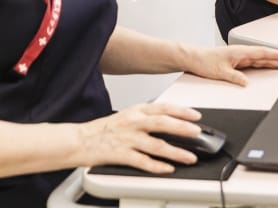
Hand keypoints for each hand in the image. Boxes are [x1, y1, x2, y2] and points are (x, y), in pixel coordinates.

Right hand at [79, 102, 203, 173]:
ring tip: (189, 157)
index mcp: (136, 110)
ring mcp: (128, 139)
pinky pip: (143, 161)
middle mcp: (134, 122)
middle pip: (163, 123)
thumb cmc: (104, 129)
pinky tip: (167, 169)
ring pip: (156, 145)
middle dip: (183, 128)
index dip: (181, 111)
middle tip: (198, 133)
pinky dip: (157, 166)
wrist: (79, 140)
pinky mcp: (121, 155)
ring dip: (176, 152)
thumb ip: (147, 118)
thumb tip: (170, 122)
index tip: (196, 116)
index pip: (163, 107)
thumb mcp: (128, 116)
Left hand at [184, 45, 277, 86]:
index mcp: (240, 52)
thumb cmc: (204, 61)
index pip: (262, 53)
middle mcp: (242, 53)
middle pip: (264, 56)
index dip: (276, 55)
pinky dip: (264, 64)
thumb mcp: (220, 72)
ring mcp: (240, 57)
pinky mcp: (237, 62)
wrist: (194, 58)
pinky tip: (269, 67)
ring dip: (273, 61)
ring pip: (261, 59)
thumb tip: (246, 83)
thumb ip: (234, 77)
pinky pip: (254, 63)